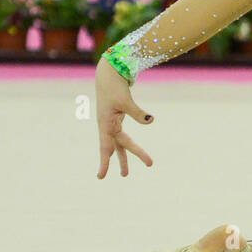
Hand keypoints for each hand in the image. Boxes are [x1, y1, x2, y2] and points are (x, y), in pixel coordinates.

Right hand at [96, 58, 154, 178]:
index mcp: (105, 124)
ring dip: (124, 157)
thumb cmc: (115, 87)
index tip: (101, 177)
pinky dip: (126, 144)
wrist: (109, 73)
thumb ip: (137, 112)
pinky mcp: (116, 119)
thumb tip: (151, 121)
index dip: (104, 162)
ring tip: (125, 173)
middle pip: (118, 146)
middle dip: (123, 161)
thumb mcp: (126, 100)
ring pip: (120, 143)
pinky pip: (122, 136)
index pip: (106, 147)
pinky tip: (130, 149)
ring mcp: (111, 123)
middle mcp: (107, 126)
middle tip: (128, 174)